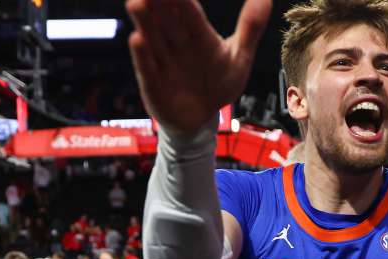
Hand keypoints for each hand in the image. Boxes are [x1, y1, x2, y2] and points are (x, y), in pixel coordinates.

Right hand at [126, 0, 270, 137]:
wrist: (201, 118)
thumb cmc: (219, 83)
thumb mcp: (239, 56)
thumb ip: (250, 27)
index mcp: (199, 35)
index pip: (190, 12)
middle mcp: (177, 44)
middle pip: (167, 20)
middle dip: (159, 3)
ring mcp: (164, 63)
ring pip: (153, 39)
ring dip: (145, 22)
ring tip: (137, 2)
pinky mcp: (154, 84)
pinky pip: (147, 69)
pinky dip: (142, 56)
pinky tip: (137, 39)